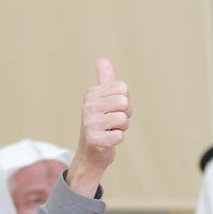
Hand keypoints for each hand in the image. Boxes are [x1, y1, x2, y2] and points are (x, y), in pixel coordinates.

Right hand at [65, 59, 130, 196]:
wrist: (90, 154)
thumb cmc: (101, 124)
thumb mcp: (102, 100)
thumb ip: (105, 80)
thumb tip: (102, 59)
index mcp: (91, 93)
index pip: (123, 88)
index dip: (124, 101)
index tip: (113, 109)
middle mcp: (88, 106)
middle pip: (124, 102)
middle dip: (124, 115)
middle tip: (113, 122)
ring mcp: (90, 123)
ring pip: (123, 119)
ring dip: (121, 128)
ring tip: (109, 130)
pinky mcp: (94, 139)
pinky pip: (120, 136)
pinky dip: (117, 140)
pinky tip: (107, 141)